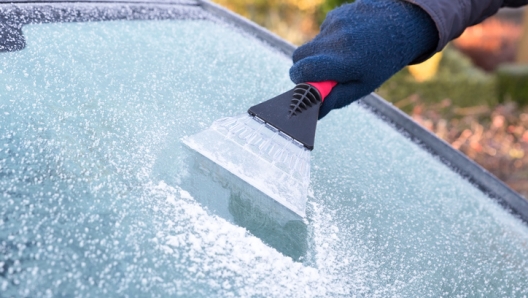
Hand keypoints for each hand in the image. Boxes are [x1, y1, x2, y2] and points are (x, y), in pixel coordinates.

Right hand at [290, 0, 437, 118]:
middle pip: (298, 57)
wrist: (402, 23)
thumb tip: (314, 111)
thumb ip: (337, 98)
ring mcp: (334, 25)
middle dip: (304, 67)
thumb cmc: (383, 60)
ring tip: (342, 56)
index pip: (302, 71)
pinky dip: (328, 41)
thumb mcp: (364, 85)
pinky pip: (320, 33)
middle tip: (321, 74)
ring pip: (310, 45)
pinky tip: (348, 41)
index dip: (299, 80)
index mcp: (344, 62)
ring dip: (318, 54)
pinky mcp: (334, 15)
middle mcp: (336, 41)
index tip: (307, 86)